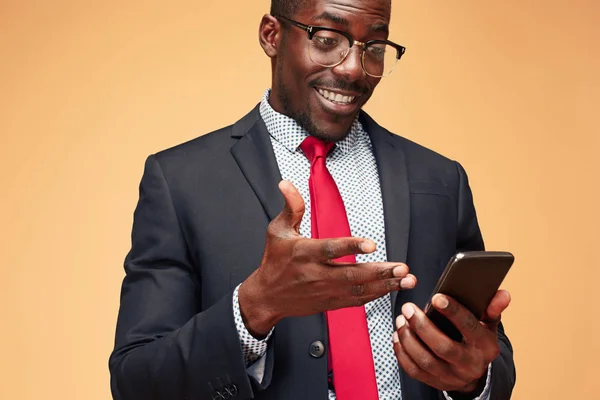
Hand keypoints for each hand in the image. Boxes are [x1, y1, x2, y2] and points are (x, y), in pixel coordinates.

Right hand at [238, 180, 416, 336]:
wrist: (267, 296)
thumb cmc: (274, 260)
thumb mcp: (277, 230)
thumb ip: (291, 207)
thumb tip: (287, 183)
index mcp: (304, 253)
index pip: (330, 249)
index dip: (351, 247)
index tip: (372, 244)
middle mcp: (316, 274)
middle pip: (351, 274)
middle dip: (380, 271)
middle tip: (402, 268)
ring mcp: (325, 291)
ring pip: (358, 289)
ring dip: (385, 285)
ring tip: (407, 279)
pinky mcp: (330, 303)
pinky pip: (356, 300)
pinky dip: (375, 295)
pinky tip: (392, 288)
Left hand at [393, 290, 510, 393]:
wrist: (474, 372)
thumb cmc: (477, 339)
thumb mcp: (488, 323)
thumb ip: (492, 308)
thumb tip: (502, 294)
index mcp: (485, 346)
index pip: (469, 327)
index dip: (453, 312)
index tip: (437, 297)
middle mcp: (469, 364)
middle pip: (442, 347)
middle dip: (422, 326)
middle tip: (408, 308)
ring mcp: (451, 376)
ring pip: (425, 360)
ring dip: (408, 338)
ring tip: (401, 319)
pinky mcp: (435, 382)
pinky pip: (414, 370)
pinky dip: (402, 352)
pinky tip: (398, 335)